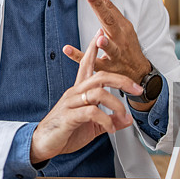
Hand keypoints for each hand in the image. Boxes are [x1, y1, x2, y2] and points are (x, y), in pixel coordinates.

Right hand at [29, 32, 142, 164]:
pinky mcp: (69, 116)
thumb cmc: (65, 132)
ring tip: (123, 118)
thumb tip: (126, 120)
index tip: (100, 34)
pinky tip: (111, 128)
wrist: (43, 144)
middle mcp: (74, 93)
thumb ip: (109, 120)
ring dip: (117, 105)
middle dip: (121, 80)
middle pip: (100, 76)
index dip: (93, 49)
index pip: (86, 64)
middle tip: (136, 88)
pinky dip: (107, 120)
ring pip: (99, 93)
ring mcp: (71, 103)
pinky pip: (92, 112)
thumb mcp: (91, 125)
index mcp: (78, 91)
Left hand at [63, 0, 153, 109]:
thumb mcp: (123, 27)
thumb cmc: (129, 47)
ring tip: (99, 37)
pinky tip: (67, 49)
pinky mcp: (109, 69)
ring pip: (110, 48)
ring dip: (105, 43)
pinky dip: (80, 56)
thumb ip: (111, 12)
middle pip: (110, 20)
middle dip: (99, 6)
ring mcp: (116, 54)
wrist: (139, 73)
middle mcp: (120, 38)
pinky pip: (93, 63)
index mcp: (122, 26)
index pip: (109, 7)